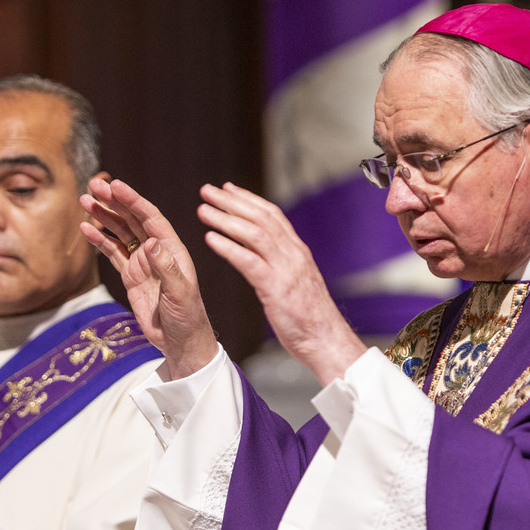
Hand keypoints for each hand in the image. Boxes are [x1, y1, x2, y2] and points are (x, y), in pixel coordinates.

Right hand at [80, 177, 218, 379]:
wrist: (179, 340)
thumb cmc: (187, 316)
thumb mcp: (179, 293)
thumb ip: (166, 268)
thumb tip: (149, 243)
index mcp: (172, 249)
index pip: (150, 218)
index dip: (133, 201)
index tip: (116, 186)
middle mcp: (157, 250)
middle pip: (133, 219)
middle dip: (114, 201)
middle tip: (94, 185)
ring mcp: (143, 262)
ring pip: (120, 232)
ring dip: (104, 216)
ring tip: (85, 200)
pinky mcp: (131, 275)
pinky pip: (113, 252)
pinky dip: (100, 240)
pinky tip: (86, 228)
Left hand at [197, 182, 364, 385]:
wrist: (326, 340)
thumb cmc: (309, 317)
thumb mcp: (296, 281)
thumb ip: (281, 263)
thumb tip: (263, 251)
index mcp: (297, 251)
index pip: (272, 215)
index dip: (248, 199)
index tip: (228, 188)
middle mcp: (293, 254)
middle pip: (260, 218)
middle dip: (232, 202)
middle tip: (208, 190)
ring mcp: (286, 270)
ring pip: (254, 234)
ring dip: (225, 219)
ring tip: (203, 210)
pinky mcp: (276, 288)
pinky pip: (249, 262)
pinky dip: (228, 248)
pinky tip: (210, 239)